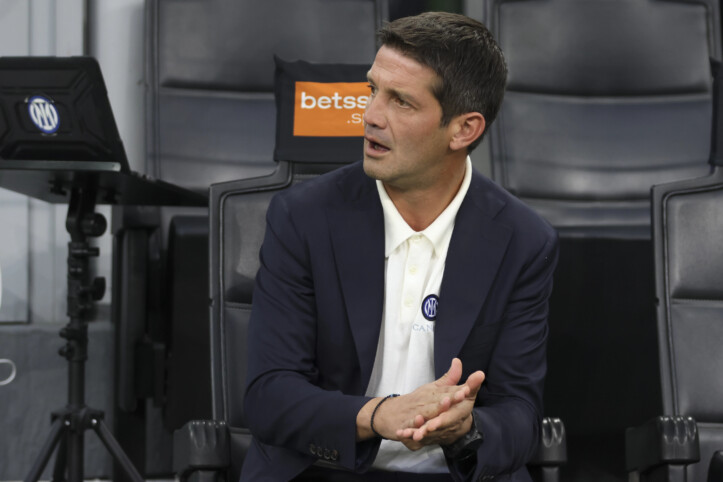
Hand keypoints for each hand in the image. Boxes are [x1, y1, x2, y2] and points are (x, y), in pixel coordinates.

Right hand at [356, 358, 476, 440]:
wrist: (388, 413)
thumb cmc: (415, 401)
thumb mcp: (432, 388)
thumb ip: (448, 378)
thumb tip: (459, 361)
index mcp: (432, 394)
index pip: (446, 393)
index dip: (456, 392)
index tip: (466, 390)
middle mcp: (423, 402)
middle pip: (436, 402)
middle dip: (446, 401)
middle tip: (455, 398)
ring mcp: (414, 414)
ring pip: (425, 413)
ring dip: (432, 411)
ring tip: (439, 409)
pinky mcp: (405, 426)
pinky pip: (409, 426)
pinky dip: (413, 425)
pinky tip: (418, 423)